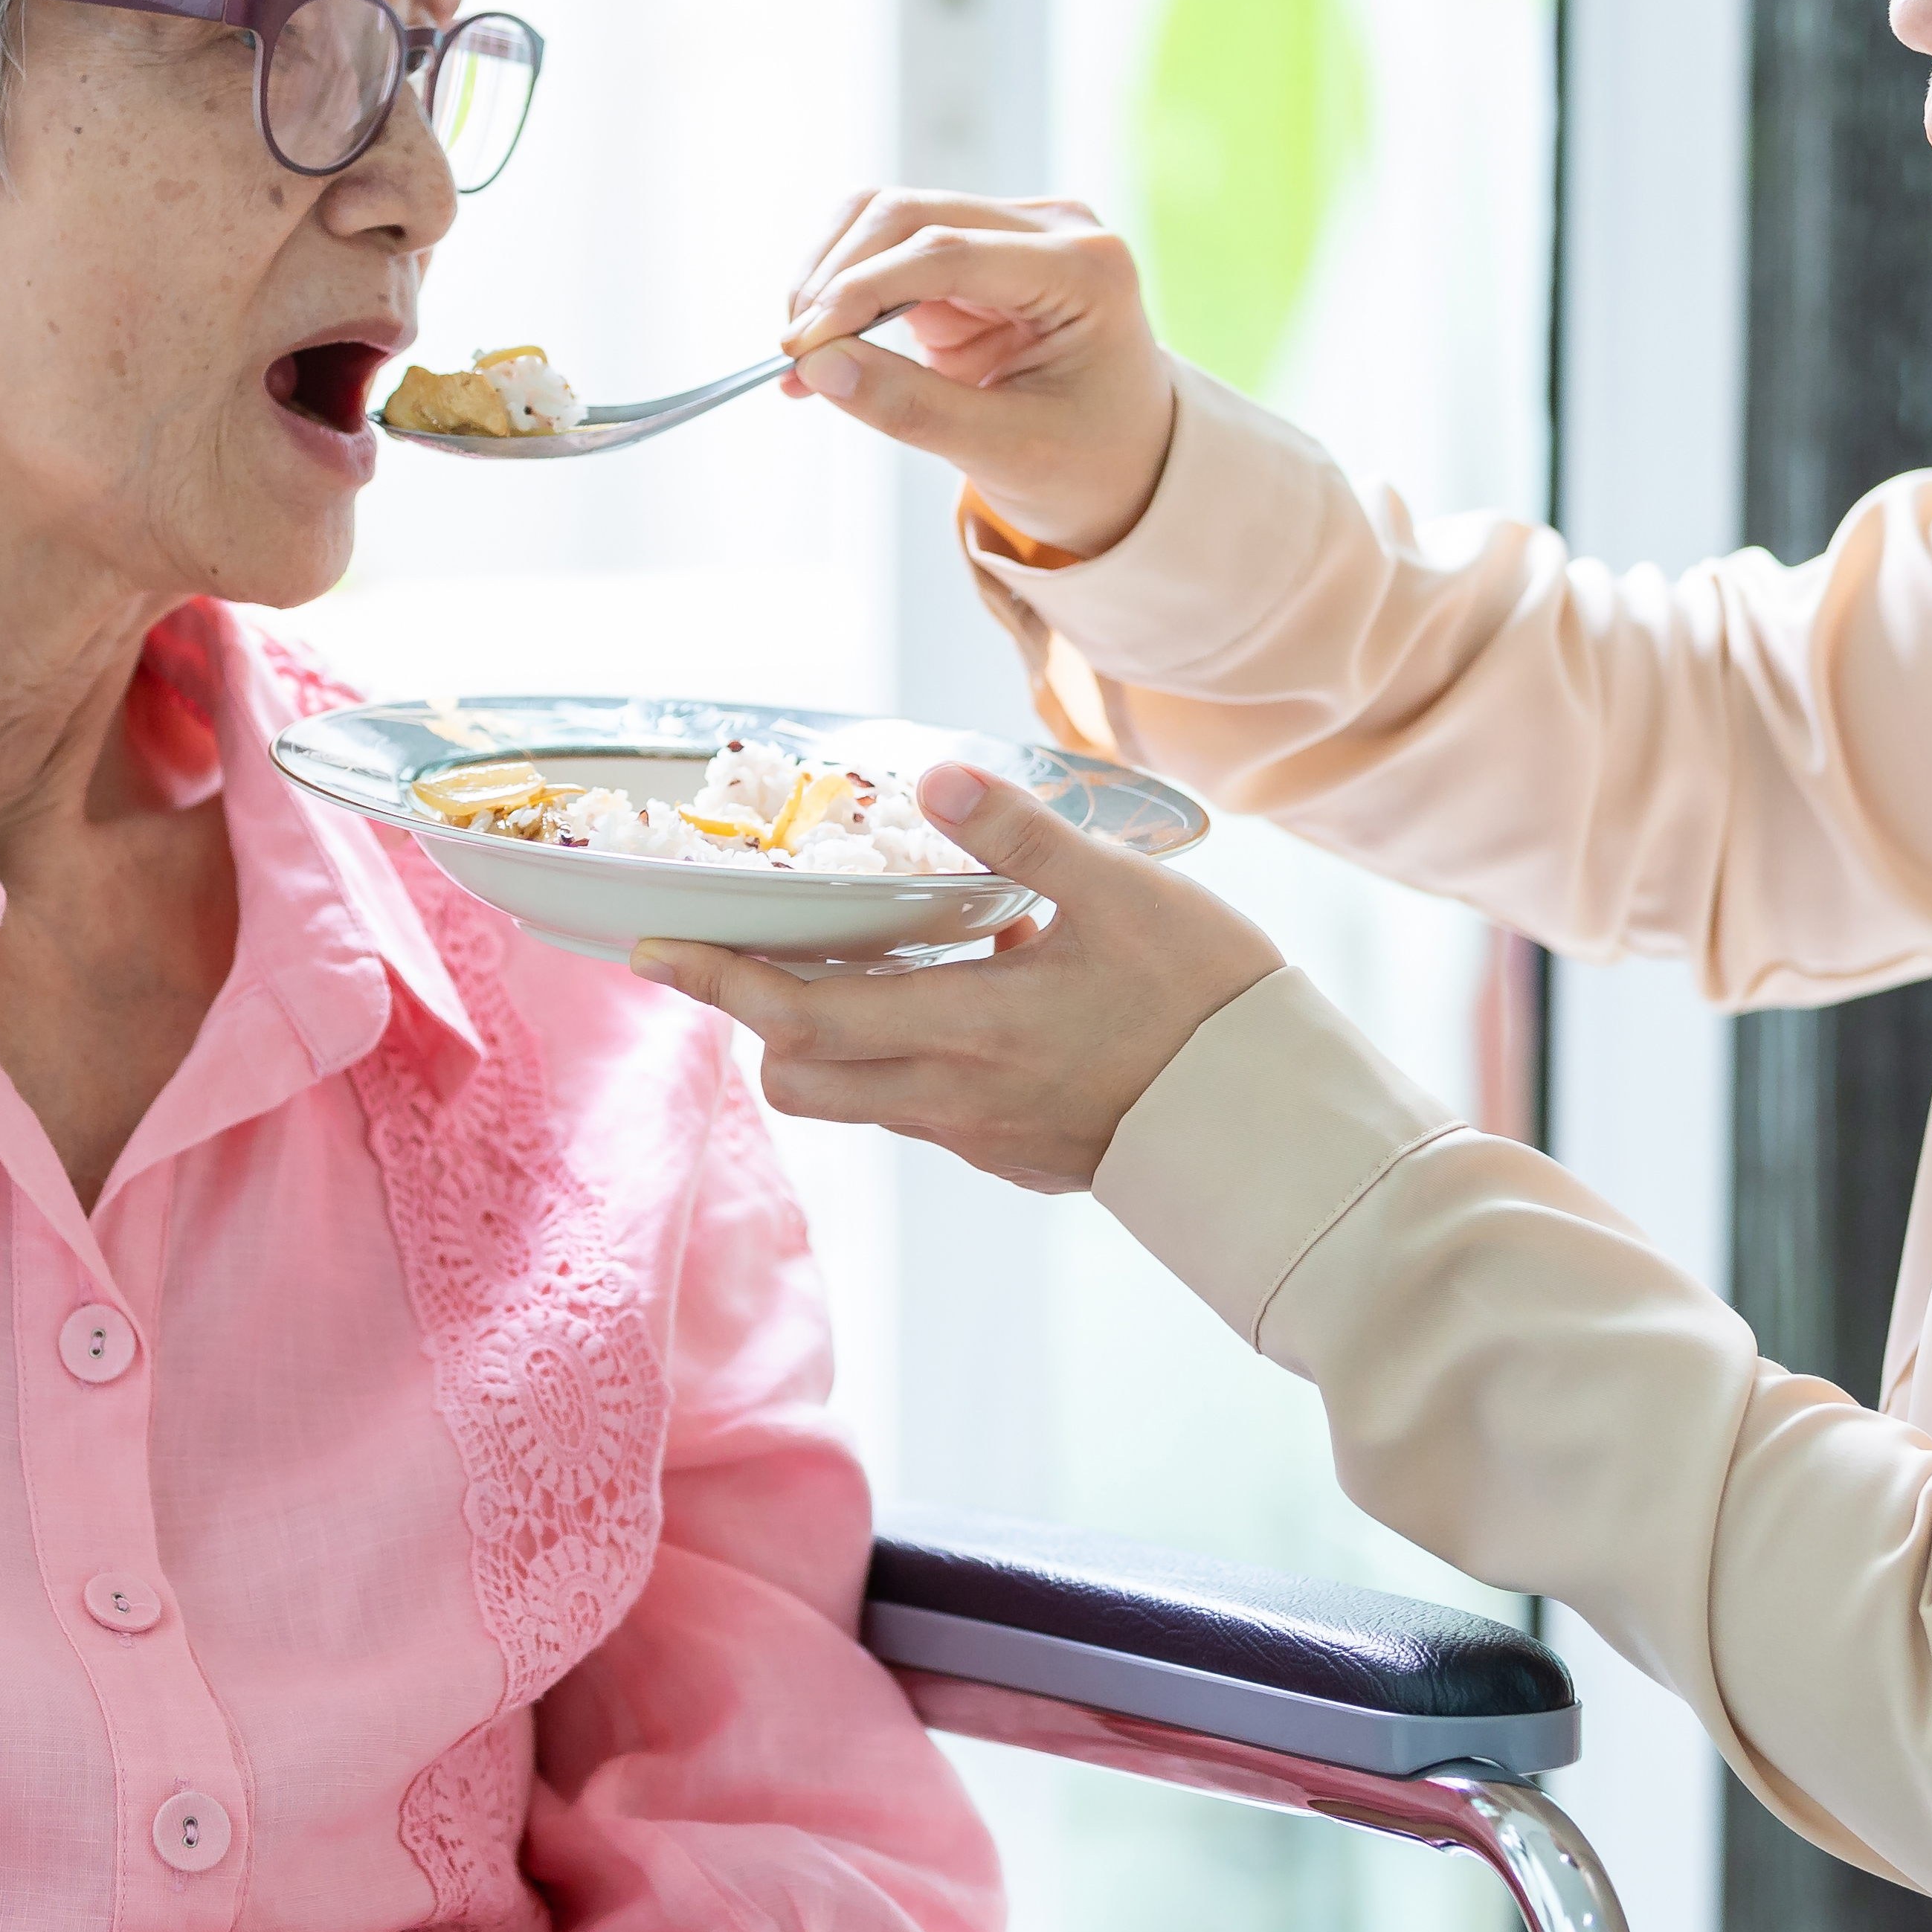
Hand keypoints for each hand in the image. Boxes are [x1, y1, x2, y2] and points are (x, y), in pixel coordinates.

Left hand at [631, 766, 1281, 1193]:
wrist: (1276, 1121)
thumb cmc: (1206, 1001)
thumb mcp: (1119, 894)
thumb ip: (1018, 837)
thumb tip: (934, 776)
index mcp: (964, 1030)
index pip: (799, 1015)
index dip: (718, 983)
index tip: (656, 952)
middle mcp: (953, 1097)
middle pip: (802, 1080)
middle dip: (759, 1022)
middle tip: (750, 953)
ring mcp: (981, 1136)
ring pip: (860, 1101)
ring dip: (830, 1042)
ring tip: (852, 968)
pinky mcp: (1016, 1155)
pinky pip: (922, 1113)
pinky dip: (901, 1063)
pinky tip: (951, 1007)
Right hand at [776, 191, 1180, 560]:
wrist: (1131, 467)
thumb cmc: (1090, 464)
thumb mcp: (1007, 451)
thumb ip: (911, 407)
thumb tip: (817, 367)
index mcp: (1086, 270)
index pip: (949, 250)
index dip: (861, 290)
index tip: (802, 346)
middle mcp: (1053, 230)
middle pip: (909, 214)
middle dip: (835, 279)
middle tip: (793, 355)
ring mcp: (1012, 232)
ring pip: (888, 218)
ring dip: (830, 277)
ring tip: (801, 354)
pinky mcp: (976, 251)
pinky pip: (890, 249)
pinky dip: (845, 290)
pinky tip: (822, 344)